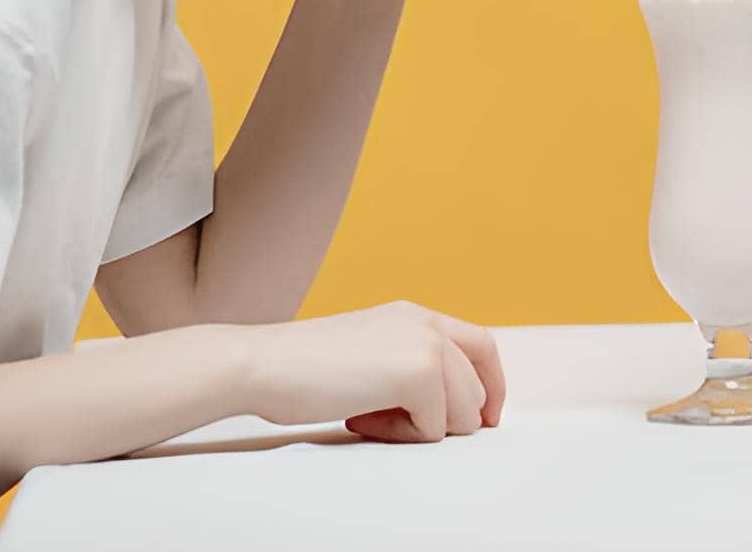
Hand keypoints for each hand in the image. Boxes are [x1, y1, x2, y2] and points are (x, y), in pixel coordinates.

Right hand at [244, 300, 506, 441]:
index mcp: (415, 315)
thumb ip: (406, 365)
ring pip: (463, 412)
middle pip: (478, 386)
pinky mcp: (419, 373)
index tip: (482, 418)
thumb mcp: (368, 353)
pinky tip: (361, 419)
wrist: (262, 364)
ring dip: (421, 428)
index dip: (489, 386)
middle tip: (392, 422)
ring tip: (370, 416)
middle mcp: (427, 323)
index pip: (481, 346)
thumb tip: (446, 407)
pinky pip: (435, 428)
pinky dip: (402, 437)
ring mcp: (427, 345)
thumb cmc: (300, 367)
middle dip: (447, 419)